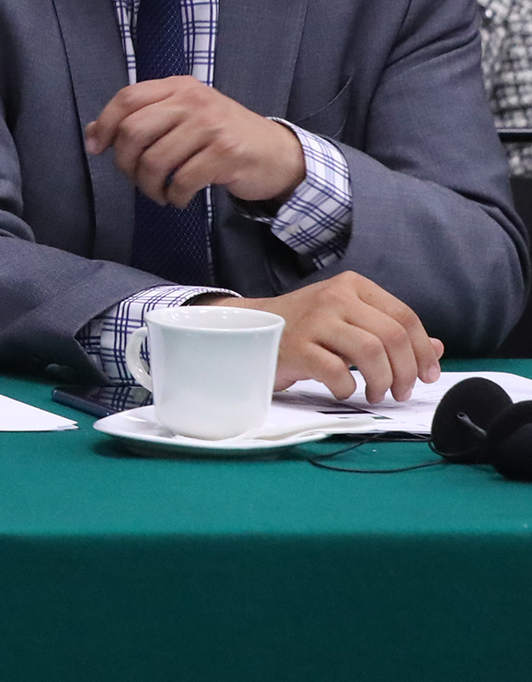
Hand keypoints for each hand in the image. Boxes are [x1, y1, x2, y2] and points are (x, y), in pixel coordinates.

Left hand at [83, 76, 304, 207]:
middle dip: (125, 164)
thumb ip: (143, 118)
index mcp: (178, 86)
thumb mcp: (182, 116)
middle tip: (135, 179)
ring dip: (149, 187)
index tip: (97, 149)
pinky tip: (179, 199)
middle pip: (134, 131)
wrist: (276, 153)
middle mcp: (193, 100)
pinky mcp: (226, 153)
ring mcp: (211, 125)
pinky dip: (174, 197)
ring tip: (158, 194)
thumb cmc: (220, 136)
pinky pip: (182, 181)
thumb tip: (93, 133)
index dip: (105, 125)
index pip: (127, 98)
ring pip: (155, 161)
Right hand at [206, 272, 443, 402]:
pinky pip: (337, 371)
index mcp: (353, 286)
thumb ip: (390, 331)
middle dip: (405, 371)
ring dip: (381, 381)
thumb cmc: (303, 328)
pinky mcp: (296, 346)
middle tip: (400, 392)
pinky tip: (344, 391)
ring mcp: (314, 320)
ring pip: (370, 352)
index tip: (427, 376)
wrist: (245, 328)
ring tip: (375, 394)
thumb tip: (437, 349)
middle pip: (392, 336)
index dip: (423, 351)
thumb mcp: (349, 321)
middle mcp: (335, 297)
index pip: (405, 317)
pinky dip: (348, 388)